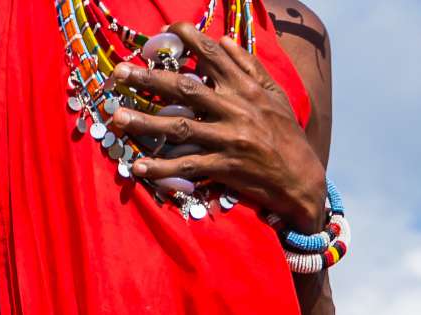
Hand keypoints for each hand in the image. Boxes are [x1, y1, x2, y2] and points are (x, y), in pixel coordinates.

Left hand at [101, 25, 328, 229]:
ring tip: (117, 117)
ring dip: (145, 122)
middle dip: (150, 77)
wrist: (302, 179)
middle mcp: (235, 109)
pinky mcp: (225, 167)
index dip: (188, 39)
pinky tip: (138, 167)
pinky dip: (162, 168)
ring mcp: (228, 139)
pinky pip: (188, 166)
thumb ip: (248, 67)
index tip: (165, 29)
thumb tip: (224, 40)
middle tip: (120, 71)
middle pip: (185, 88)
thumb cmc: (286, 135)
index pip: (213, 55)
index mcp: (246, 88)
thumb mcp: (274, 95)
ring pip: (180, 127)